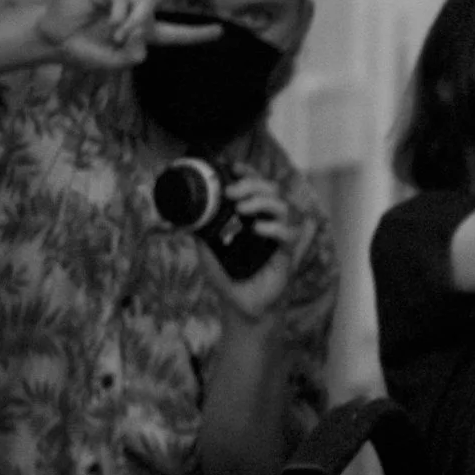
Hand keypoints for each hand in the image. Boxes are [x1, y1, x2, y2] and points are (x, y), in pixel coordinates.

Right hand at [37, 0, 215, 70]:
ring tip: (117, 36)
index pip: (175, 33)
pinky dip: (120, 16)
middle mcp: (136, 10)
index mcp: (143, 32)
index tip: (219, 31)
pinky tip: (110, 27)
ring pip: (146, 6)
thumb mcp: (110, 63)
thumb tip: (143, 46)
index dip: (197, 34)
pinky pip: (123, 0)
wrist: (52, 39)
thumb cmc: (82, 51)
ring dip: (135, 24)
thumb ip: (128, 58)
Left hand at [203, 169, 318, 323]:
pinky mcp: (288, 255)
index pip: (258, 186)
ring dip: (263, 202)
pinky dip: (275, 228)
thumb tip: (184, 212)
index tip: (234, 167)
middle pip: (273, 190)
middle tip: (232, 192)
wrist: (239, 306)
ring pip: (284, 207)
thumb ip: (201, 231)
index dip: (249, 173)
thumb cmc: (228, 277)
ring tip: (243, 208)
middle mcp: (270, 222)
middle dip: (253, 185)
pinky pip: (289, 234)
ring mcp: (281, 237)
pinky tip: (258, 229)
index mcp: (254, 216)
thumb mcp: (208, 249)